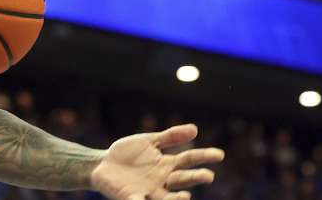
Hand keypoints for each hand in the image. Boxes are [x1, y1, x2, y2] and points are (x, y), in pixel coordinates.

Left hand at [89, 124, 224, 199]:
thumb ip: (170, 137)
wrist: (102, 164)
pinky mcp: (132, 197)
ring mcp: (149, 190)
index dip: (204, 157)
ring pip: (167, 197)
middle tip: (208, 176)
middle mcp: (162, 180)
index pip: (189, 160)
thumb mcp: (148, 141)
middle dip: (195, 178)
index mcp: (167, 165)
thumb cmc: (127, 154)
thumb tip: (195, 129)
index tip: (220, 154)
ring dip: (176, 199)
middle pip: (182, 179)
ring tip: (185, 197)